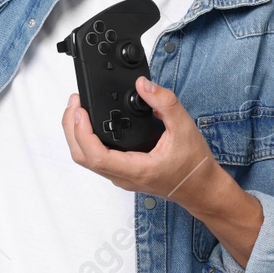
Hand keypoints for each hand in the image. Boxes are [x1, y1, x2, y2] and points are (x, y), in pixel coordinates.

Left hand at [63, 77, 265, 267]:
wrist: (201, 188)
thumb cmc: (194, 165)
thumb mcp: (184, 127)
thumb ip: (164, 103)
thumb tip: (143, 84)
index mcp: (137, 168)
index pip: (96, 155)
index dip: (82, 132)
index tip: (80, 110)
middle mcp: (124, 176)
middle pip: (82, 157)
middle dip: (72, 129)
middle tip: (74, 103)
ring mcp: (121, 176)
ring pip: (87, 159)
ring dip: (77, 135)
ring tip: (78, 110)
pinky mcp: (123, 172)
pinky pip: (96, 159)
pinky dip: (87, 140)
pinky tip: (92, 124)